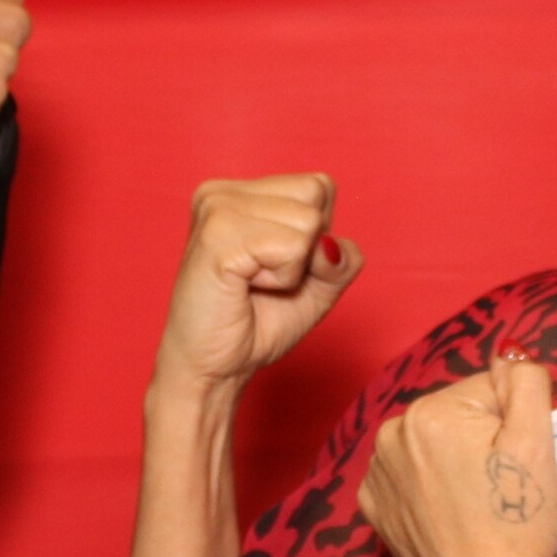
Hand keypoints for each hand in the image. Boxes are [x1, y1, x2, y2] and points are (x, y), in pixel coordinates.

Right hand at [153, 174, 363, 395]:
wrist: (214, 370)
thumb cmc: (256, 326)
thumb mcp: (317, 286)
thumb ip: (342, 257)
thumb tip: (330, 243)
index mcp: (239, 193)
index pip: (319, 185)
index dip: (315, 235)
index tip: (276, 266)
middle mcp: (222, 192)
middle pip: (316, 194)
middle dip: (306, 249)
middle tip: (263, 279)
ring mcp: (217, 209)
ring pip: (308, 222)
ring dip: (292, 268)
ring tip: (252, 285)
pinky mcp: (218, 236)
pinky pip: (292, 247)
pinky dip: (282, 279)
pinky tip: (245, 288)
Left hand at [359, 359, 556, 556]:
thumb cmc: (516, 524)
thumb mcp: (537, 440)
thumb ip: (526, 381)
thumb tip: (510, 353)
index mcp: (428, 412)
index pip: (489, 390)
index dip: (515, 423)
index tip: (518, 465)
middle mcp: (390, 437)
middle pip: (457, 416)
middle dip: (483, 441)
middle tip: (502, 488)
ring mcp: (377, 476)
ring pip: (433, 447)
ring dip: (456, 464)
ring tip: (479, 505)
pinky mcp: (375, 510)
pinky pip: (411, 479)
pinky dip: (431, 491)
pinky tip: (452, 517)